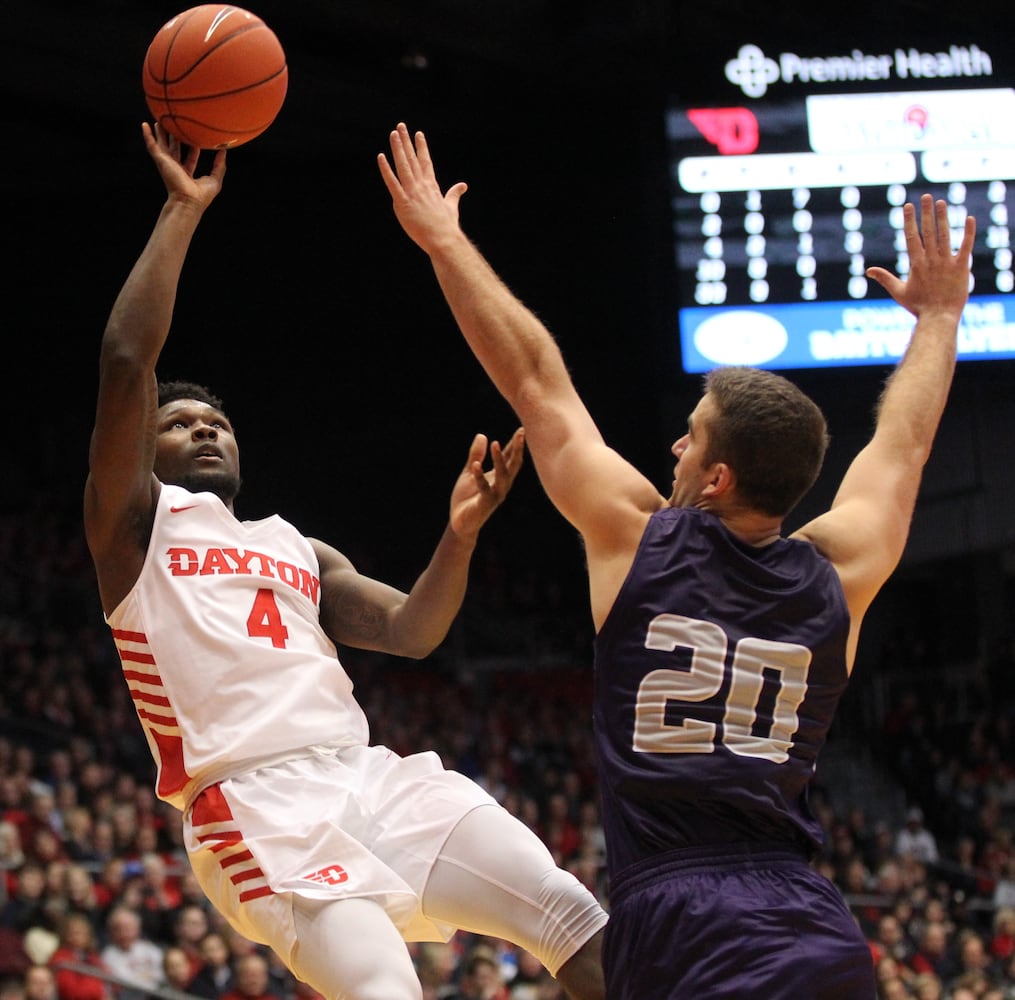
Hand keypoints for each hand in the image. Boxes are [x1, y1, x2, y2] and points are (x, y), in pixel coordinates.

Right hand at [142, 121, 225, 212]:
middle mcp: (176, 168)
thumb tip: (223, 151)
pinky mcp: (161, 160)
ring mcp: (167, 164)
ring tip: (161, 121)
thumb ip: (219, 165)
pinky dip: (148, 135)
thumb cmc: (201, 195)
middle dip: (175, 138)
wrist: (188, 201)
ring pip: (163, 144)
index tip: (197, 138)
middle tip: (176, 125)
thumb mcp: (215, 178)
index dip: (194, 149)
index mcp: (187, 174)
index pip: (190, 158)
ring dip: (161, 133)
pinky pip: (152, 145)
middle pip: (175, 149)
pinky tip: (145, 125)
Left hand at [377, 122, 466, 250]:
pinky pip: (392, 183)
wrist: (443, 239)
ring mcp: (412, 193)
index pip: (425, 162)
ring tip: (394, 133)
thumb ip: (454, 194)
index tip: (418, 134)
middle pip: (412, 159)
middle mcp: (422, 186)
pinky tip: (381, 157)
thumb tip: (463, 185)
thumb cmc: (447, 226)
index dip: (421, 147)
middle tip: (401, 126)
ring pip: (403, 166)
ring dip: (398, 148)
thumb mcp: (451, 207)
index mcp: (432, 186)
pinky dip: (386, 169)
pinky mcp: (403, 203)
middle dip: (406, 142)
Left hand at [449, 428, 524, 539]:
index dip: (516, 444)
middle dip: (517, 449)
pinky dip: (479, 477)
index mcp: (499, 477)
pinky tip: (476, 466)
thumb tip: (482, 435)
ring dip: (499, 460)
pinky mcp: (484, 505)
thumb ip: (476, 455)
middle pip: (513, 465)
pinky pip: (484, 489)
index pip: (510, 458)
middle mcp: (502, 485)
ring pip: (503, 477)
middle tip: (521, 433)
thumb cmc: (467, 498)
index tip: (522, 429)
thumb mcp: (469, 472)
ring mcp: (495, 495)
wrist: (460, 522)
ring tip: (495, 444)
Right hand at [866, 194, 975, 319]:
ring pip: (945, 235)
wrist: (939, 317)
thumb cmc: (918, 307)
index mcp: (916, 264)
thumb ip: (885, 278)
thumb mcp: (898, 292)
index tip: (908, 206)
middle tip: (926, 196)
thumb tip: (868, 270)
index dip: (909, 220)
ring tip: (941, 202)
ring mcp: (946, 262)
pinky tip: (970, 218)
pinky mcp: (962, 267)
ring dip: (943, 217)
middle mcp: (931, 260)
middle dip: (926, 212)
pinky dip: (969, 232)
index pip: (911, 237)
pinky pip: (966, 246)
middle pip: (928, 231)